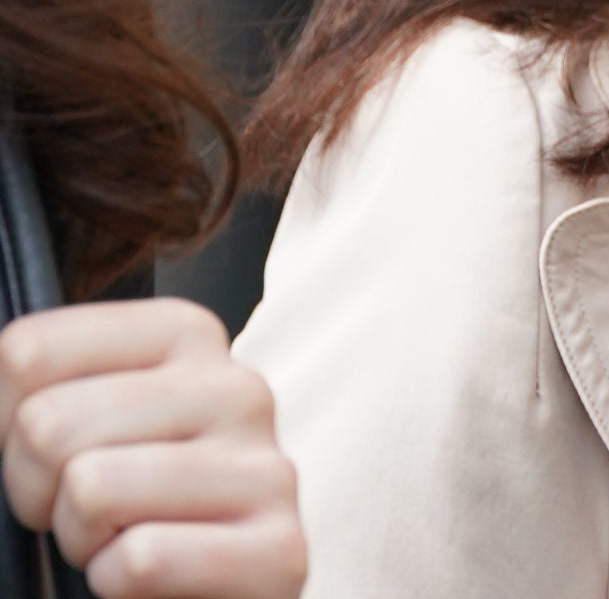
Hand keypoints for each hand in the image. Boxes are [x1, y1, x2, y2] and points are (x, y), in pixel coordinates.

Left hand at [0, 300, 303, 598]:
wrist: (193, 590)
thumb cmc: (123, 504)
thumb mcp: (81, 420)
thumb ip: (36, 389)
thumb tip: (0, 367)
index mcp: (186, 336)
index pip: (29, 352)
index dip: (4, 423)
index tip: (48, 453)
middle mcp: (238, 388)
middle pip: (49, 424)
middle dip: (38, 489)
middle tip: (84, 511)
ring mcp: (268, 467)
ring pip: (91, 489)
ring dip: (81, 538)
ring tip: (121, 538)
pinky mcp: (280, 550)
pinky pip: (141, 560)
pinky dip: (118, 583)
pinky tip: (153, 576)